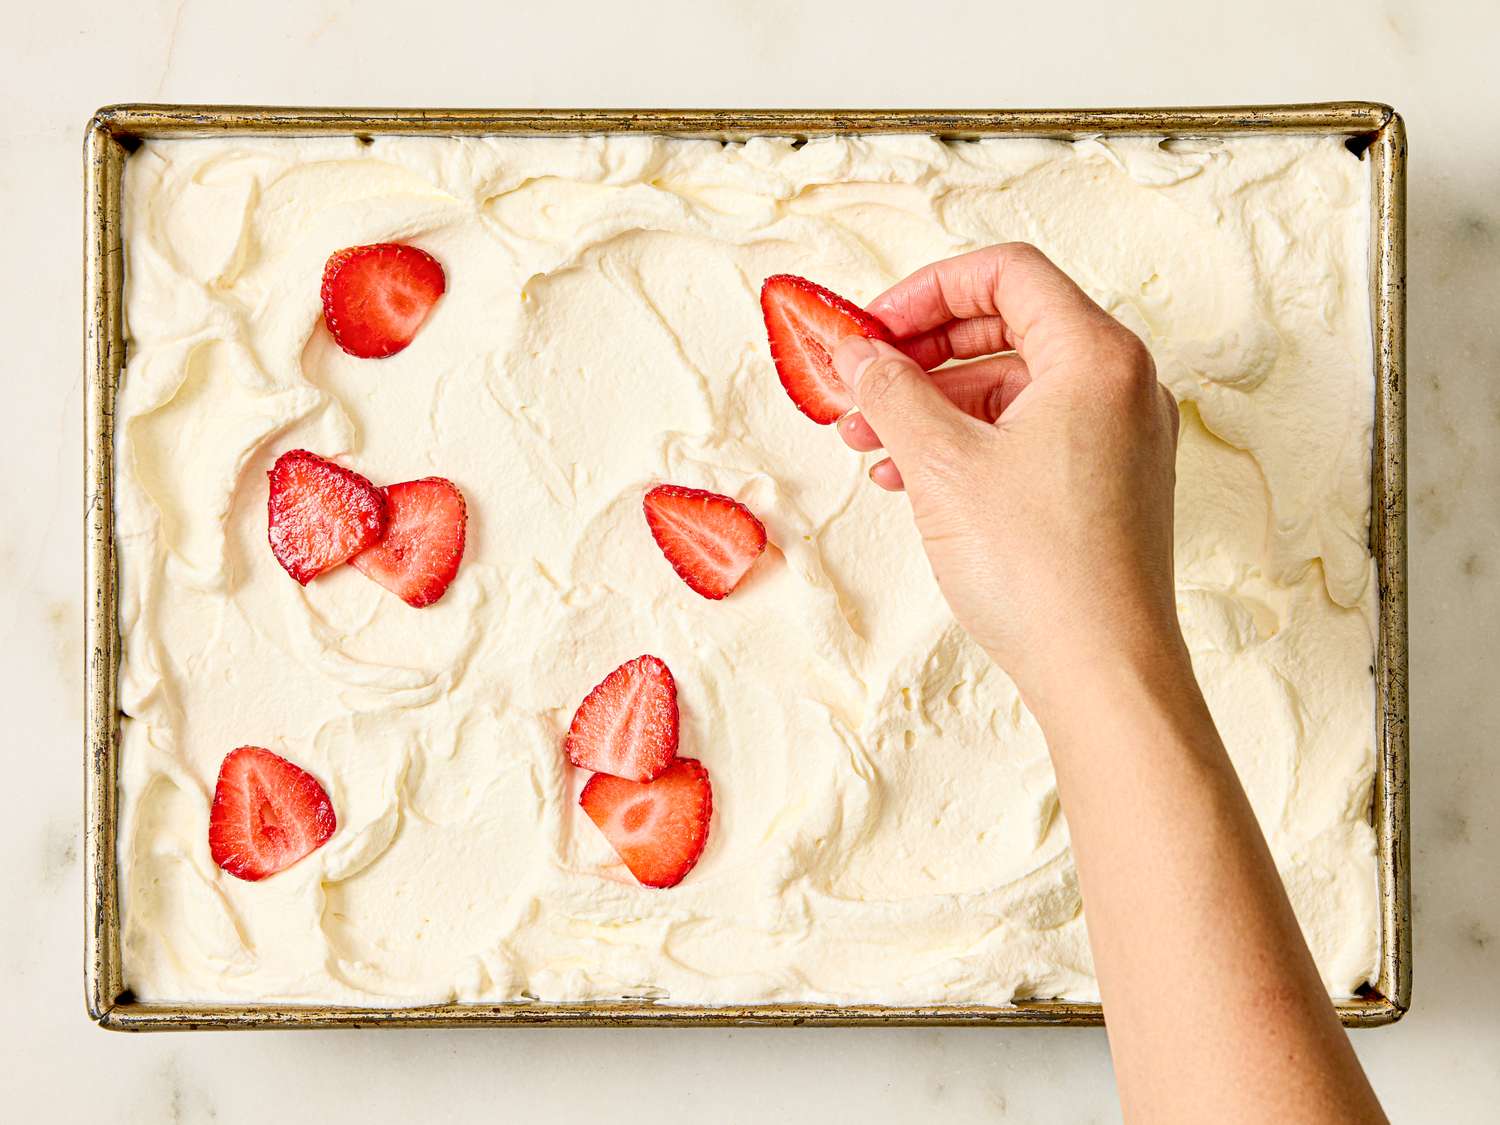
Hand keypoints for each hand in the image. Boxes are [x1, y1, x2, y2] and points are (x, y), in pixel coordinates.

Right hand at [832, 242, 1182, 715]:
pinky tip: (911, 478)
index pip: (1006, 273)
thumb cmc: (1040, 569)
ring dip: (935, 403)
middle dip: (922, 352)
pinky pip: (1029, 434)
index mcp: (1097, 356)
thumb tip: (856, 354)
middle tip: (861, 382)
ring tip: (869, 441)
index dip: (925, 290)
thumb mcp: (941, 463)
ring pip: (1012, 387)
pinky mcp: (1108, 485)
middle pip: (1008, 325)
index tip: (872, 329)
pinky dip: (968, 442)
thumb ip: (891, 390)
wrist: (1102, 672)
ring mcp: (1120, 437)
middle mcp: (1122, 385)